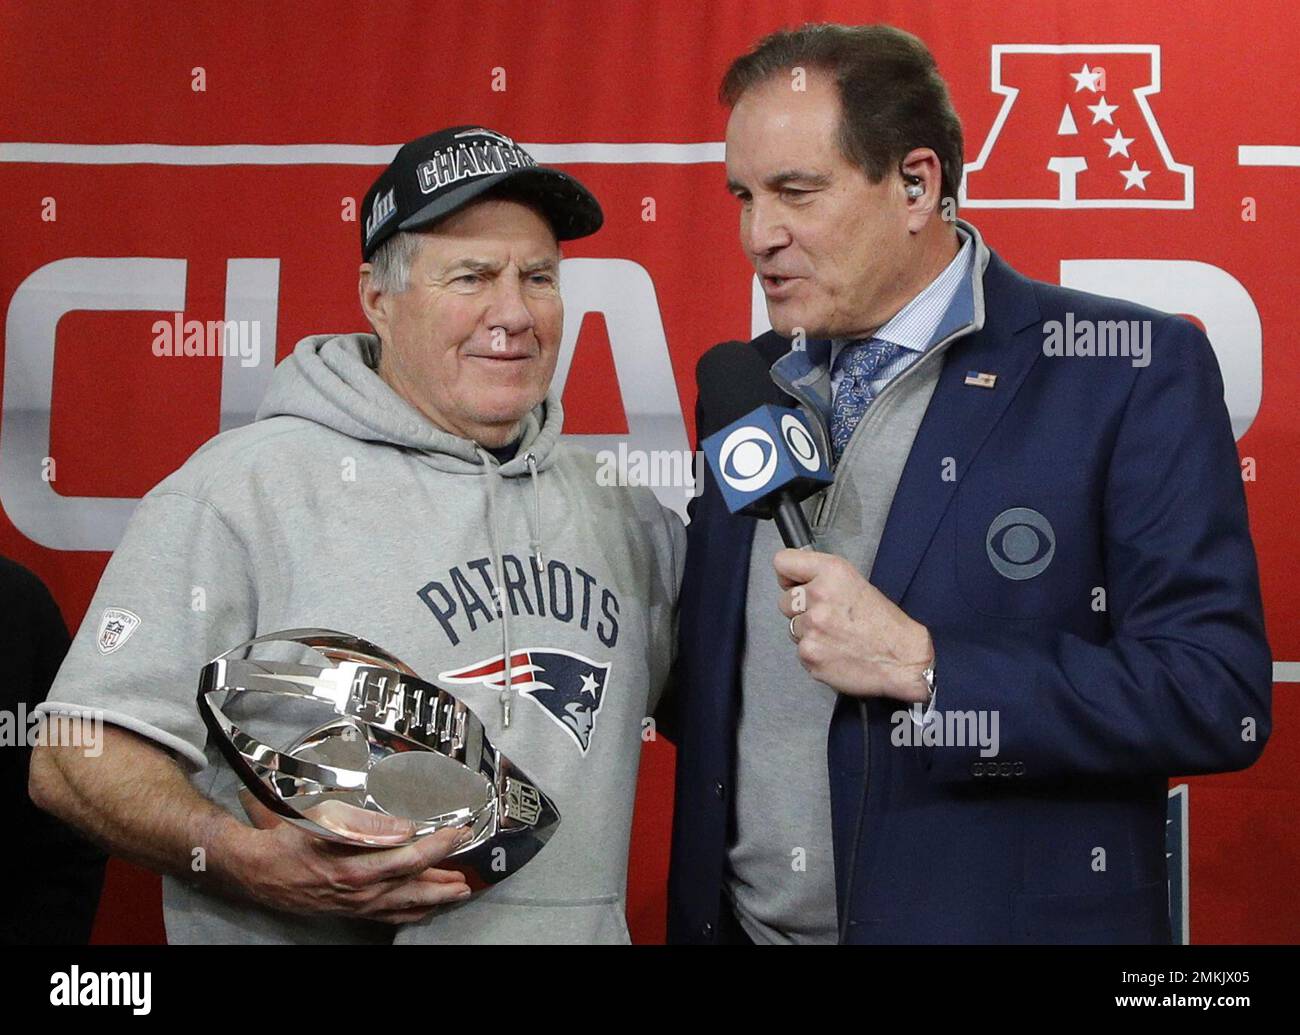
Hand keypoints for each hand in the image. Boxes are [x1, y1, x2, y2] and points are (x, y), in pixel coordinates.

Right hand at [215, 790, 473, 924]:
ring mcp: (356, 905)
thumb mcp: (324, 819)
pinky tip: (427, 908)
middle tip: (470, 871)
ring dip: (435, 897)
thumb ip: (365, 824)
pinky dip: (412, 912)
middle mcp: (360, 892)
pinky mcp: (351, 910)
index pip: (408, 858)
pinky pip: (389, 915)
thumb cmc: (289, 839)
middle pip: (414, 888)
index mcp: (354, 868)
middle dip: (446, 879)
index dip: (438, 846)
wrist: (258, 870)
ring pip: (405, 904)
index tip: (458, 832)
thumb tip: (404, 826)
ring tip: (460, 890)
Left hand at [774, 548, 933, 702]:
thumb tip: (796, 580)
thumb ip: (823, 578)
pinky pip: (800, 650)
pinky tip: (836, 651)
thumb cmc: (885, 625)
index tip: (795, 583)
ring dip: (808, 632)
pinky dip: (814, 652)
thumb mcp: (856, 583)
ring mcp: (812, 627)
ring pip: (792, 627)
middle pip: (784, 600)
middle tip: (827, 616)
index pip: (782, 562)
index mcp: (831, 572)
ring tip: (836, 635)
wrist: (903, 660)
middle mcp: (818, 596)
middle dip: (801, 608)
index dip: (788, 576)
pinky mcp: (809, 654)